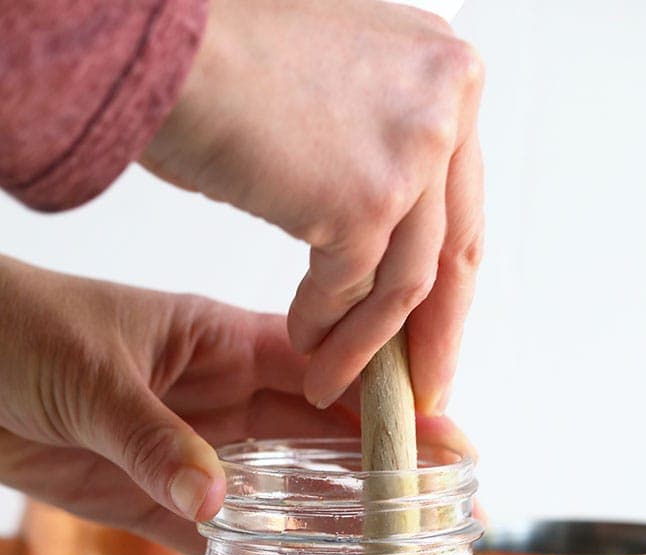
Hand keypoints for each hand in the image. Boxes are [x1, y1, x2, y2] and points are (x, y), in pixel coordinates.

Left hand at [0, 257, 470, 553]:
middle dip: (383, 467)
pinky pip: (222, 534)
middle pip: (320, 436)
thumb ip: (152, 436)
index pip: (325, 368)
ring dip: (335, 520)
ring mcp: (192, 450)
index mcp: (219, 341)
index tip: (443, 433)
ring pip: (283, 490)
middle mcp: (220, 398)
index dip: (388, 398)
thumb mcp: (89, 376)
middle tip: (447, 508)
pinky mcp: (153, 498)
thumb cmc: (13, 333)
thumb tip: (216, 499)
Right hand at [142, 0, 483, 413]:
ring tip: (329, 380)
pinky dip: (325, 328)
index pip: (458, 206)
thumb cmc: (221, 59)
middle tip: (416, 394)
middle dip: (430, 338)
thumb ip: (383, 151)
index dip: (446, 284)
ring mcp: (412, 150)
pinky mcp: (366, 196)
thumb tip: (389, 233)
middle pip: (451, 251)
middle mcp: (445, 103)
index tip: (433, 339)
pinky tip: (301, 343)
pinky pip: (351, 292)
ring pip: (404, 285)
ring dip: (362, 347)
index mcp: (443, 73)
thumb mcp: (339, 94)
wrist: (158, 40)